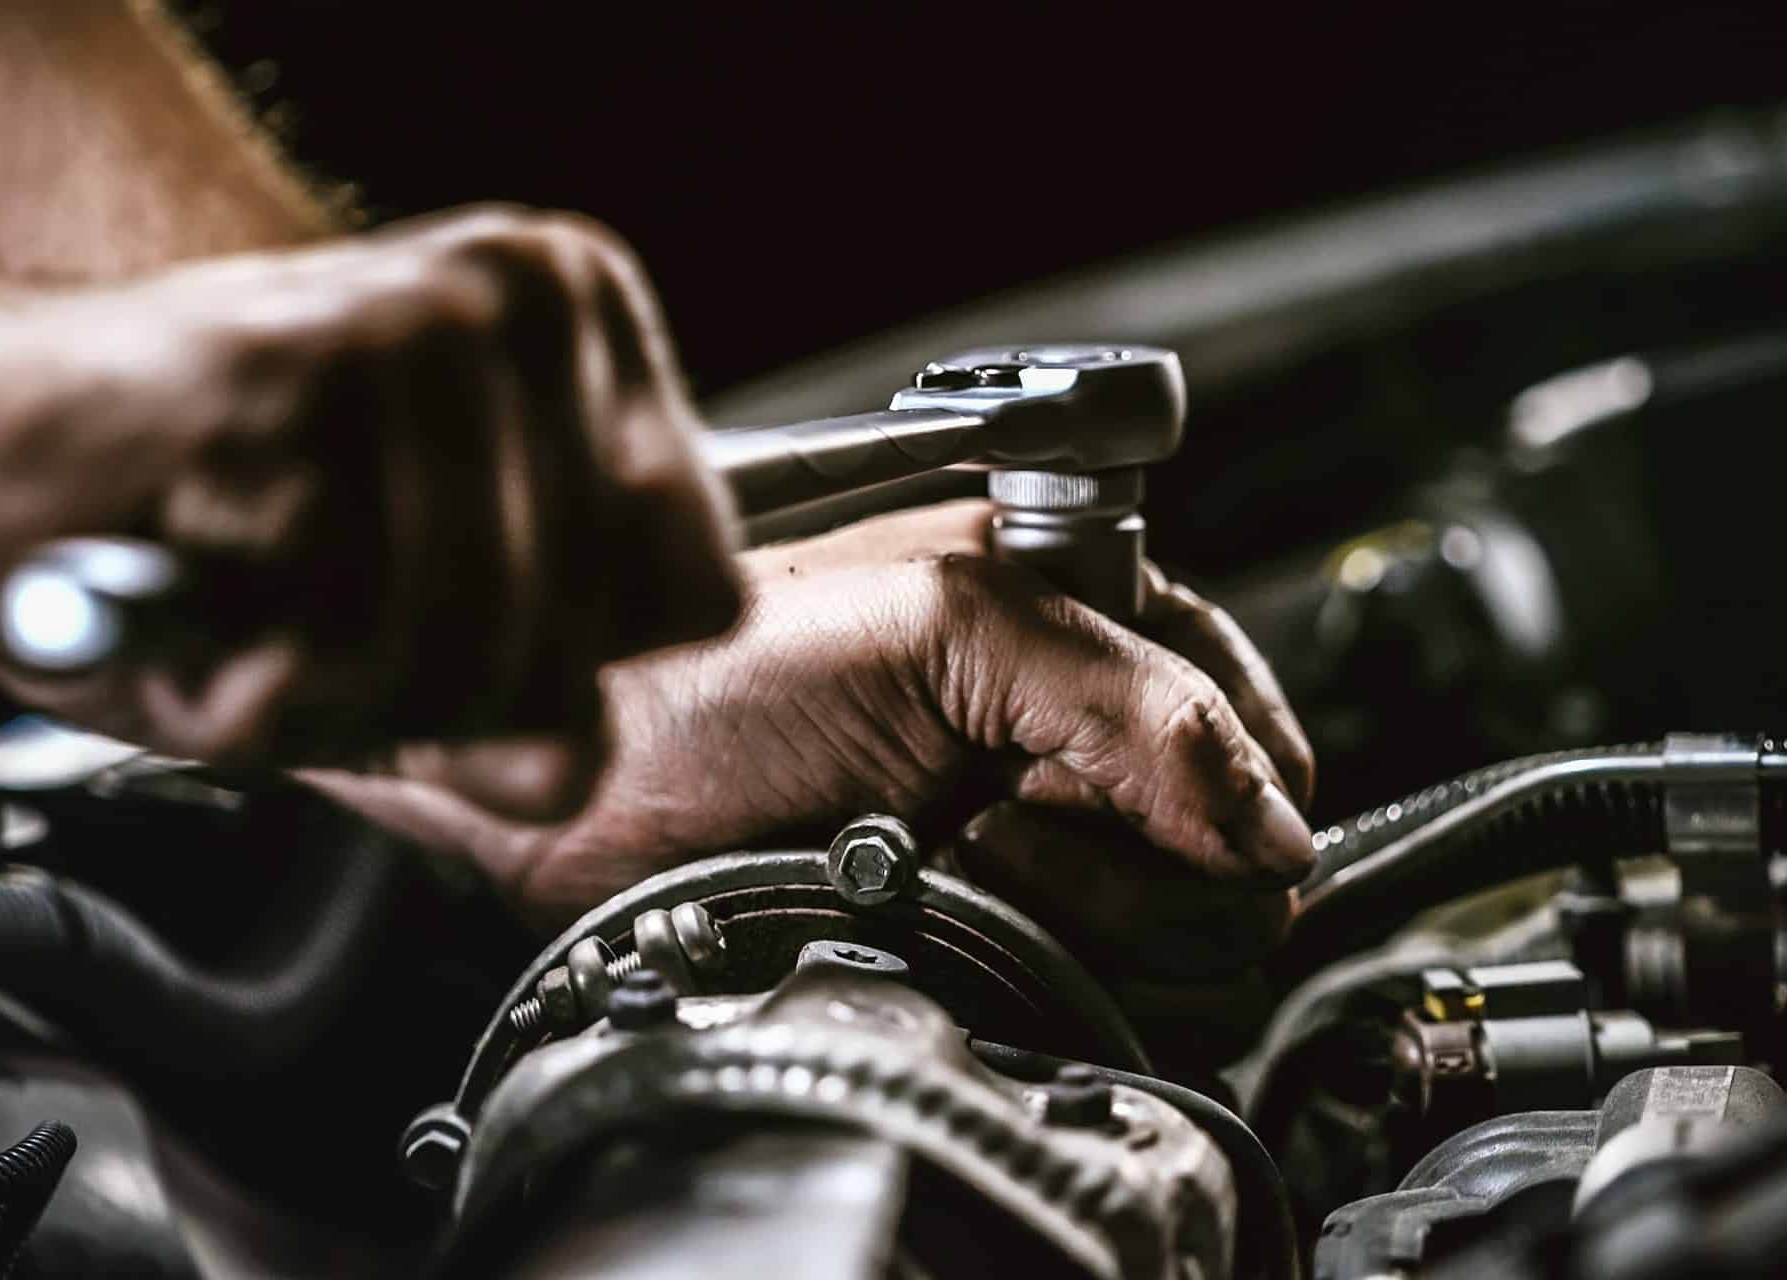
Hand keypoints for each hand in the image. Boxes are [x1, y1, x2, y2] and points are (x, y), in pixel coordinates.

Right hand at [0, 206, 738, 812]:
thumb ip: (516, 719)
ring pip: (477, 644)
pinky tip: (211, 583)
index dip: (576, 668)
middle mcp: (524, 296)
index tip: (469, 642)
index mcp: (585, 327)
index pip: (700, 587)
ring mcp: (418, 321)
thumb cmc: (220, 537)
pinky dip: (259, 674)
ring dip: (340, 692)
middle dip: (447, 699)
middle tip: (331, 633)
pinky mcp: (297, 367)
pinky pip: (349, 632)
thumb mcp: (409, 648)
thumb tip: (568, 764)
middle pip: (591, 637)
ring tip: (262, 610)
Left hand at [307, 501, 1315, 946]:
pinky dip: (1031, 970)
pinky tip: (940, 912)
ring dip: (1072, 915)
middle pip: (1226, 850)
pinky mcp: (987, 934)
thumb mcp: (943, 625)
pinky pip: (1089, 996)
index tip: (1116, 793)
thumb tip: (1270, 820)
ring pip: (1170, 940)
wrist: (582, 778)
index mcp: (1083, 623)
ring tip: (953, 856)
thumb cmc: (717, 667)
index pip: (1248, 721)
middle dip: (1126, 854)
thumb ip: (1131, 699)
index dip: (1217, 777)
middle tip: (1002, 816)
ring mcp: (1031, 843)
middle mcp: (1068, 736)